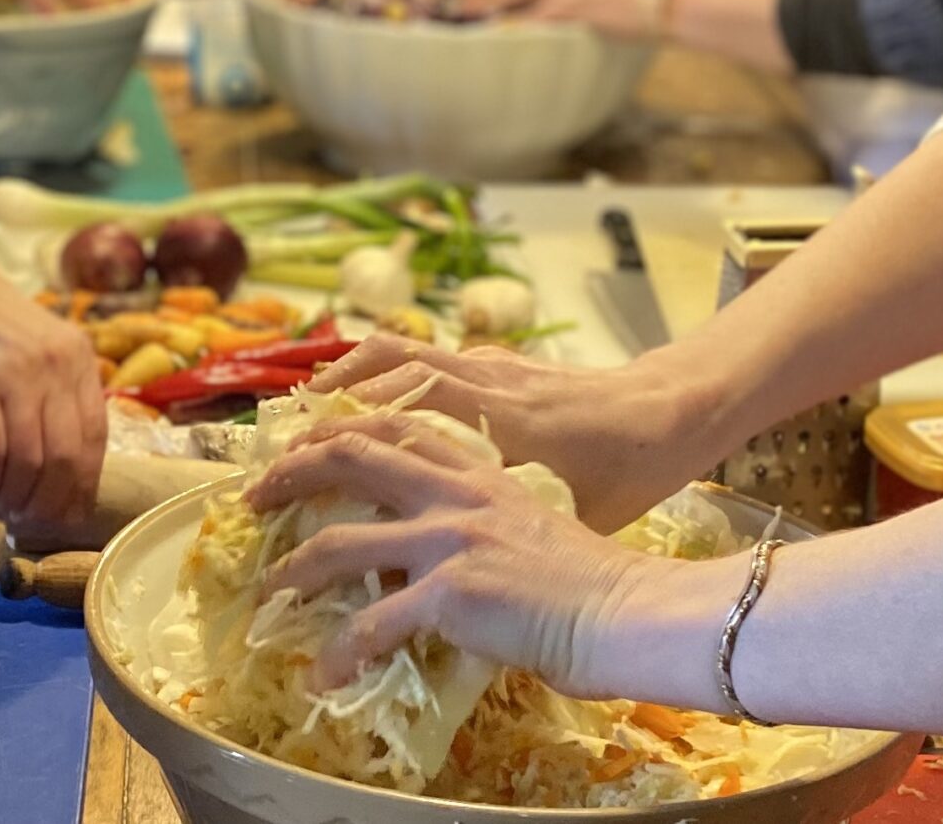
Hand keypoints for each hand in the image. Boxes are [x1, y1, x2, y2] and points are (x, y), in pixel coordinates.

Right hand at [0, 244, 107, 526]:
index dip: (83, 483)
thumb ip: (63, 396)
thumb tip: (71, 471)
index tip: (68, 511)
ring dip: (14, 495)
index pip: (95, 436)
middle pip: (64, 456)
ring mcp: (14, 375)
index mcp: (78, 359)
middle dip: (49, 500)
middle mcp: (53, 366)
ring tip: (0, 505)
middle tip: (30, 518)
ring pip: (27, 459)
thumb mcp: (45, 349)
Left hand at [250, 411, 666, 697]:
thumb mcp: (532, 524)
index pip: (396, 425)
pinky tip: (327, 675)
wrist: (628, 610)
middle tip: (254, 495)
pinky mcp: (449, 593)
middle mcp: (456, 492)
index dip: (339, 426)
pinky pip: (371, 625)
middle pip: (353, 454)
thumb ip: (482, 521)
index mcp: (478, 471)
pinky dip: (340, 654)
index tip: (303, 442)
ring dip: (293, 568)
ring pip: (340, 542)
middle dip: (292, 471)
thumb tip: (442, 552)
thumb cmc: (594, 579)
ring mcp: (448, 539)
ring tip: (270, 590)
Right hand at [305, 333, 718, 531]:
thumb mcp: (558, 523)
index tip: (281, 497)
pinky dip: (381, 370)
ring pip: (391, 362)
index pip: (383, 439)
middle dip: (311, 433)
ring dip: (339, 390)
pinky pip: (422, 356)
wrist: (670, 415)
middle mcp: (476, 394)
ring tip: (300, 421)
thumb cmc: (625, 480)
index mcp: (491, 439)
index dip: (324, 465)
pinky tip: (364, 396)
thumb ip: (489, 550)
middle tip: (271, 471)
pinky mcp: (495, 362)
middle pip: (369, 398)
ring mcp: (483, 369)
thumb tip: (414, 586)